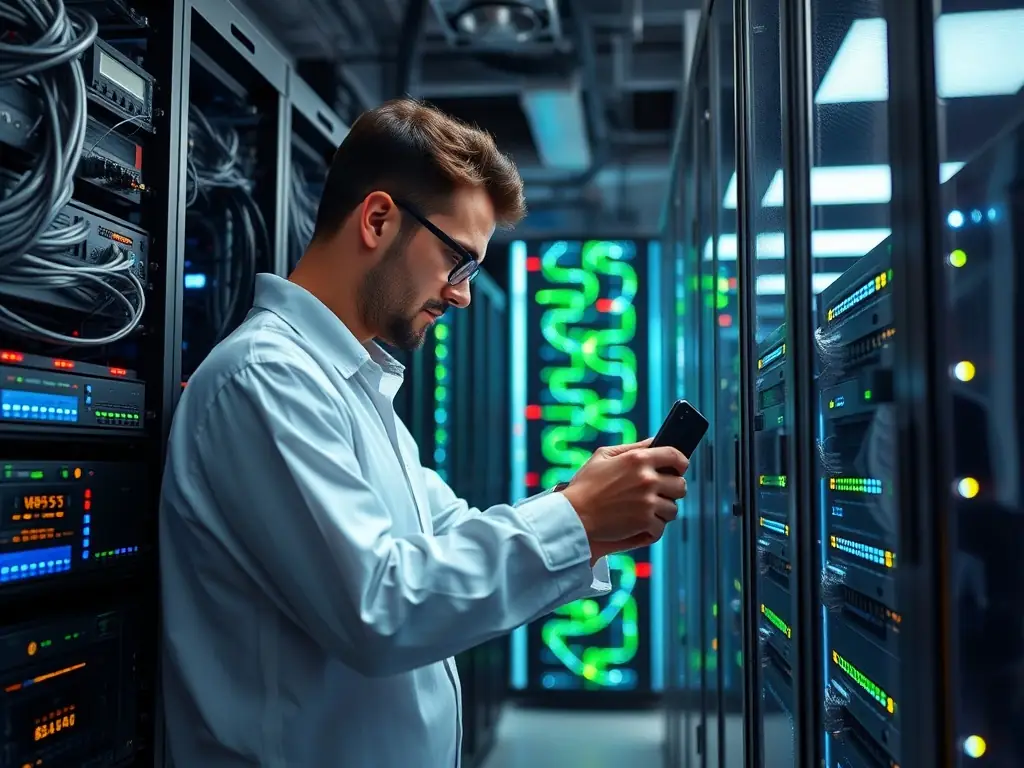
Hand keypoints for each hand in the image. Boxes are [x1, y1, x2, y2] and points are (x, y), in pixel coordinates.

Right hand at [561, 439, 688, 556]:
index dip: (681, 463)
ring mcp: (648, 502)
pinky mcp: (644, 522)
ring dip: (662, 511)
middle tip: (659, 493)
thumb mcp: (603, 456)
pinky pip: (660, 527)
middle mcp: (647, 479)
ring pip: (673, 509)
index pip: (676, 456)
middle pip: (680, 486)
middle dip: (672, 490)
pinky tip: (638, 524)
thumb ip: (632, 448)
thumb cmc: (585, 485)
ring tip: (645, 511)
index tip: (678, 468)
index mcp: (638, 459)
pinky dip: (651, 528)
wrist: (573, 515)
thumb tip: (655, 442)